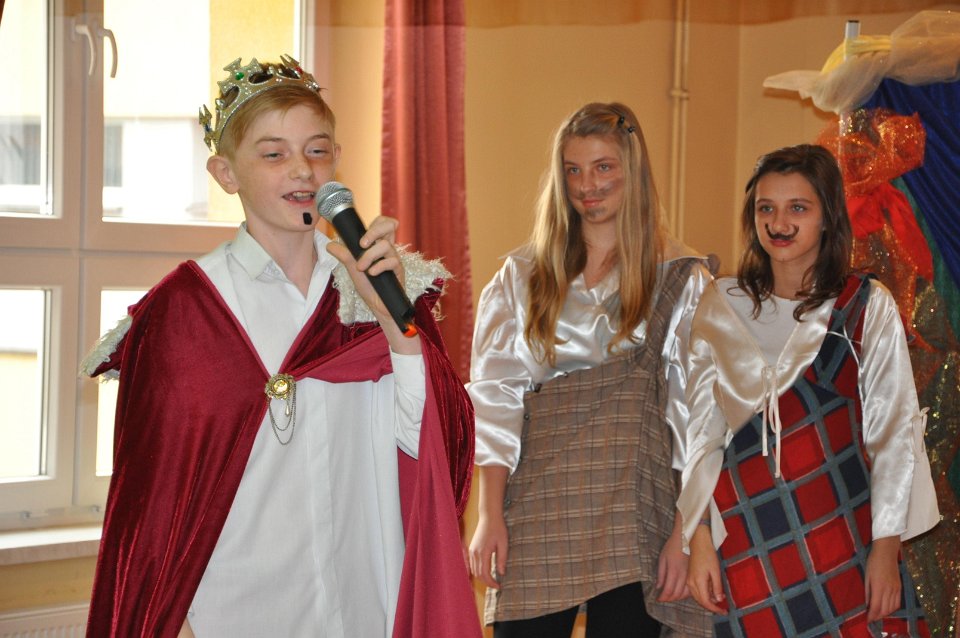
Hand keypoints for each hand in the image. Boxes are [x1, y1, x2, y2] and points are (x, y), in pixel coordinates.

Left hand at [326, 215, 419, 352]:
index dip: (376, 222)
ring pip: (385, 245)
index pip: (382, 223)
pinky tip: (372, 274)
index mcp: (377, 245)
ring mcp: (394, 258)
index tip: (362, 235)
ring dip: (369, 256)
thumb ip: (344, 255)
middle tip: (362, 244)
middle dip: (374, 231)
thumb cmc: (369, 287)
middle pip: (388, 225)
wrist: (378, 306)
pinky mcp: (399, 270)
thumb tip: (330, 245)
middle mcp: (387, 249)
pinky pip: (391, 261)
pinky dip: (378, 267)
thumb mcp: (352, 270)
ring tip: (361, 268)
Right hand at [469, 512, 508, 588]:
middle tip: (496, 585)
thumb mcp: (503, 543)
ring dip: (481, 577)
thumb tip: (501, 573)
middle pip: (478, 574)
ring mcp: (471, 551)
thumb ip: (502, 559)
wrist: (489, 516)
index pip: (485, 574)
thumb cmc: (498, 528)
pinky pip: (472, 564)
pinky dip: (477, 571)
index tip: (499, 586)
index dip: (491, 583)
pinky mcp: (471, 549)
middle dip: (487, 582)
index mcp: (483, 553)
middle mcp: (475, 553)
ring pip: (473, 570)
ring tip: (491, 580)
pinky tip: (484, 572)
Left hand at [657, 513, 691, 600]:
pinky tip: (682, 592)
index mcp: (673, 570)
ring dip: (679, 597)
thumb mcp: (663, 557)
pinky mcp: (696, 573)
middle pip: (677, 594)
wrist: (687, 536)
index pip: (668, 590)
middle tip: (664, 598)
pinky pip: (693, 587)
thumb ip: (661, 574)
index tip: (659, 599)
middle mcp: (683, 574)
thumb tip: (658, 586)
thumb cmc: (673, 545)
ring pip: (686, 593)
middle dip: (670, 598)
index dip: (663, 597)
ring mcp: (691, 574)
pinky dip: (687, 593)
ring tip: (672, 596)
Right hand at [686, 525, 725, 612]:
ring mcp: (689, 580)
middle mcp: (691, 583)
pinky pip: (695, 591)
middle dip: (712, 606)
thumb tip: (718, 600)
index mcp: (698, 582)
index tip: (724, 611)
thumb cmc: (707, 554)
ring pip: (697, 597)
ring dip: (707, 601)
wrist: (697, 542)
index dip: (715, 609)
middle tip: (723, 608)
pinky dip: (703, 595)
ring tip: (718, 599)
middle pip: (700, 601)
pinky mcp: (689, 577)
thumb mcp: (715, 571)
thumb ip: (717, 586)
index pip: (706, 602)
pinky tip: (711, 591)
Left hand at [865, 536, 901, 621]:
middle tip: (871, 618)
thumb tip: (867, 604)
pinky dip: (892, 608)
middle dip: (878, 616)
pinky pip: (898, 602)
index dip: (872, 616)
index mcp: (879, 587)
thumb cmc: (873, 562)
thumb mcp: (867, 576)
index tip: (867, 620)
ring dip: (885, 614)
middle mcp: (889, 589)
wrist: (887, 552)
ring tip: (878, 614)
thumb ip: (867, 591)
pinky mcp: (900, 587)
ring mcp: (896, 589)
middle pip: (885, 609)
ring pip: (893, 608)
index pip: (876, 606)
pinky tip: (887, 608)